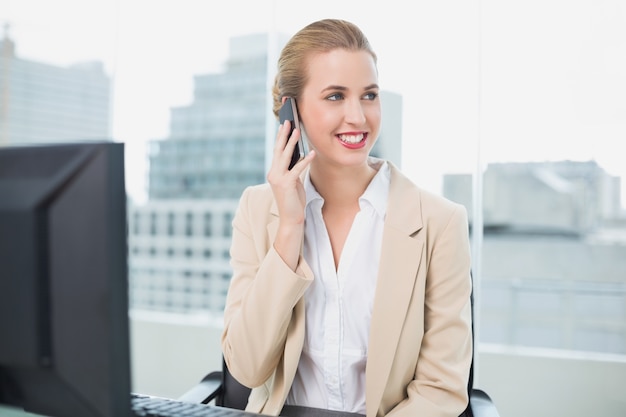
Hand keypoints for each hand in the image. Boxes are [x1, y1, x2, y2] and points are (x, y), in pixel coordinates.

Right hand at [266, 120, 314, 268]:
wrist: (290, 218)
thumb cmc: (293, 200)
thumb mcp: (292, 181)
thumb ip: (292, 168)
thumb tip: (299, 154)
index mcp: (274, 171)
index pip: (277, 151)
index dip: (280, 137)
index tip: (284, 124)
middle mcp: (273, 173)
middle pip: (278, 150)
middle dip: (283, 134)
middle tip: (288, 121)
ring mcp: (278, 178)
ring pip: (285, 156)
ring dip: (292, 142)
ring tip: (297, 131)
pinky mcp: (286, 184)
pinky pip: (297, 169)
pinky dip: (304, 160)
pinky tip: (312, 153)